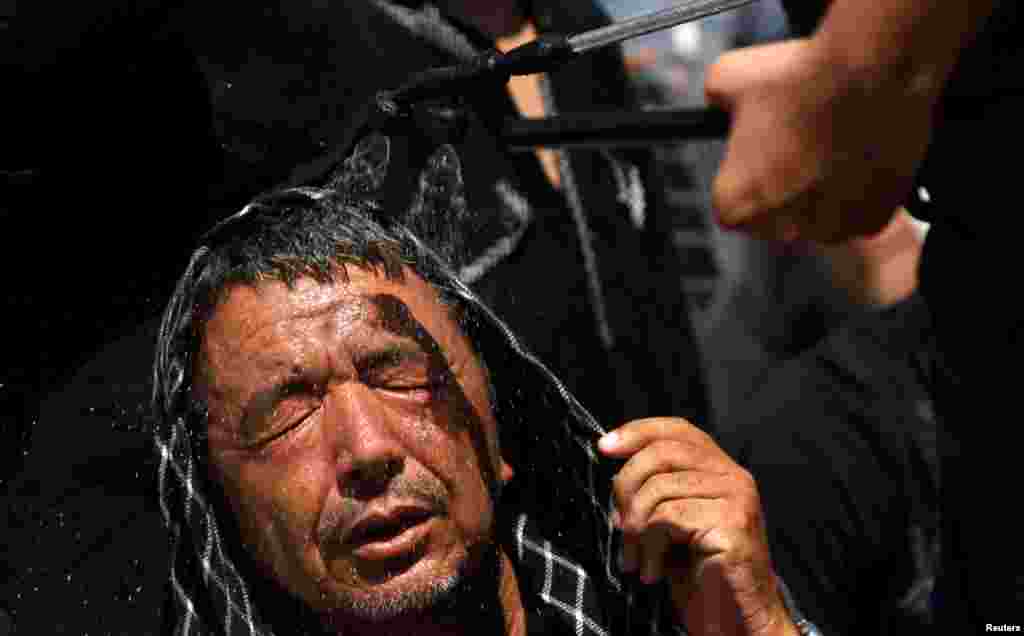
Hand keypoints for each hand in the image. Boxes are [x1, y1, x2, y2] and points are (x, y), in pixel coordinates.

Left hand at [599, 418, 796, 635]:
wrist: (737, 623)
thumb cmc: (702, 577)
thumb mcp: (670, 527)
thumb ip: (652, 494)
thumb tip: (614, 475)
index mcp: (722, 471)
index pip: (678, 430)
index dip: (638, 432)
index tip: (605, 447)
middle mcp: (735, 477)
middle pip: (661, 453)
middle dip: (625, 486)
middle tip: (618, 526)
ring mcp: (737, 498)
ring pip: (658, 488)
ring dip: (633, 529)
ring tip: (635, 559)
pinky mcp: (732, 523)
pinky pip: (667, 518)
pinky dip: (648, 547)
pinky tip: (652, 571)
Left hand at [705, 36, 935, 243]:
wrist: (870, 73)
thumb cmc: (800, 80)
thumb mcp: (727, 77)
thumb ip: (716, 102)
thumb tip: (720, 103)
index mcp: (735, 205)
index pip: (731, 206)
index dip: (746, 178)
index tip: (758, 156)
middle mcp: (781, 229)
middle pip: (775, 217)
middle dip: (784, 188)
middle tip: (796, 146)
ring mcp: (830, 231)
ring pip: (819, 218)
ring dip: (822, 191)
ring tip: (830, 143)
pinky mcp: (872, 222)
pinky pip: (858, 211)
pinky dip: (859, 189)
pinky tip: (857, 152)